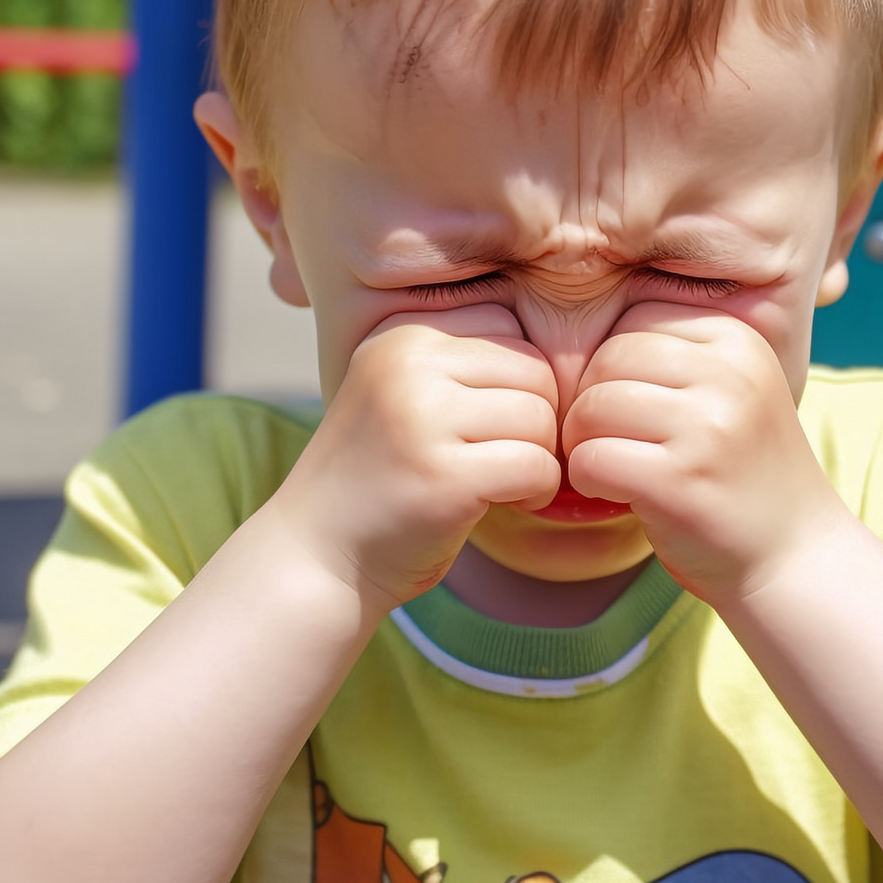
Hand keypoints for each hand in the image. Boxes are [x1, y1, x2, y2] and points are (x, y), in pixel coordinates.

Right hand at [268, 304, 561, 610]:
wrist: (317, 559)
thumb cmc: (379, 480)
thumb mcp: (408, 398)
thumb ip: (465, 366)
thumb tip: (565, 351)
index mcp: (401, 335)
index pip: (506, 322)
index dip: (517, 378)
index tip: (490, 422)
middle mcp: (407, 363)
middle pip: (532, 368)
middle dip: (536, 418)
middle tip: (506, 456)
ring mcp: (422, 418)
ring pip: (540, 415)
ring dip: (539, 456)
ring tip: (503, 481)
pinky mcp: (444, 476)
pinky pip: (537, 464)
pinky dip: (539, 490)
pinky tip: (509, 503)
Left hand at [560, 303, 851, 603]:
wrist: (795, 555)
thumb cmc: (743, 472)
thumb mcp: (728, 392)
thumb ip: (674, 355)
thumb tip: (576, 325)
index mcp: (739, 339)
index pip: (636, 319)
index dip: (615, 364)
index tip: (634, 408)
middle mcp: (729, 374)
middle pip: (608, 358)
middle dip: (592, 402)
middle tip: (611, 441)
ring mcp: (707, 427)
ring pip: (592, 406)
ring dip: (584, 443)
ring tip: (615, 467)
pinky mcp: (680, 480)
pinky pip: (590, 458)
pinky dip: (587, 480)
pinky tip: (617, 494)